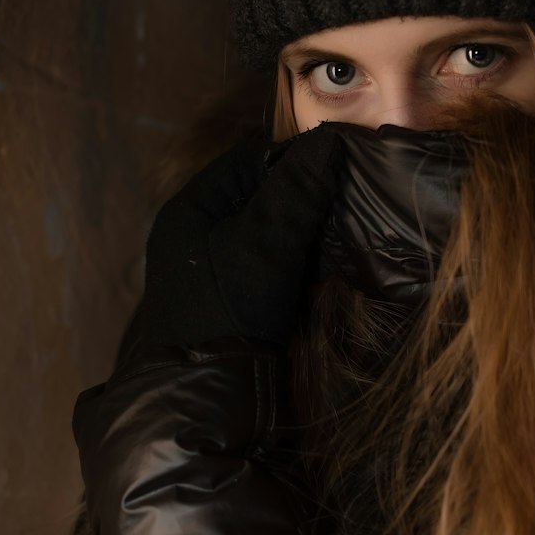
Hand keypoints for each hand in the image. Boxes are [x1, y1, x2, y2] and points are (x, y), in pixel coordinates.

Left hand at [140, 123, 345, 348]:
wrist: (211, 394)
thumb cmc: (231, 308)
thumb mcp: (267, 242)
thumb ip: (297, 190)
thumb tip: (331, 140)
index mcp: (190, 208)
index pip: (249, 160)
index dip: (295, 160)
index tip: (337, 169)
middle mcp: (195, 232)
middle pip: (257, 194)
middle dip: (300, 195)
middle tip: (343, 200)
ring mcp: (210, 268)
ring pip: (265, 229)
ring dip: (300, 229)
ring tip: (338, 231)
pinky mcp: (230, 298)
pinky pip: (266, 261)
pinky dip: (294, 259)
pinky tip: (322, 266)